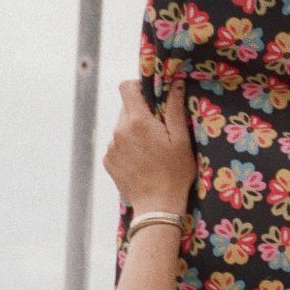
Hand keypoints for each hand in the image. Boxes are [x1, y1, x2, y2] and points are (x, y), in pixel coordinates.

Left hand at [103, 77, 196, 215]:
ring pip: (122, 127)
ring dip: (134, 131)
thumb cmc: (175, 172)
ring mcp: (111, 147)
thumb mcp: (181, 139)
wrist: (157, 206)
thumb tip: (175, 83)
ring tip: (152, 150)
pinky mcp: (108, 161)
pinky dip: (128, 147)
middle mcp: (119, 130)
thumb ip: (175, 109)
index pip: (126, 87)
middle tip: (159, 129)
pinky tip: (142, 161)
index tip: (151, 96)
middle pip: (126, 108)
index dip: (138, 86)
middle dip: (141, 113)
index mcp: (138, 121)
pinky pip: (117, 144)